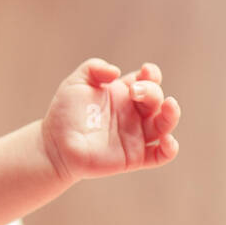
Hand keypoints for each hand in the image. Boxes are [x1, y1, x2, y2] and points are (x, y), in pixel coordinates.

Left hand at [42, 58, 180, 183]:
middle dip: (152, 92)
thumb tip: (115, 71)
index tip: (145, 71)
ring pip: (164, 125)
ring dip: (171, 115)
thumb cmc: (65, 113)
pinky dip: (170, 149)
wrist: (54, 144)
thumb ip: (93, 68)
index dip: (151, 74)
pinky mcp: (134, 157)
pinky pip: (160, 155)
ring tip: (170, 105)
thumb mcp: (76, 83)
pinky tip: (167, 140)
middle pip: (157, 99)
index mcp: (124, 94)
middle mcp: (134, 114)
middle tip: (135, 91)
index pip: (148, 81)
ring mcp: (136, 135)